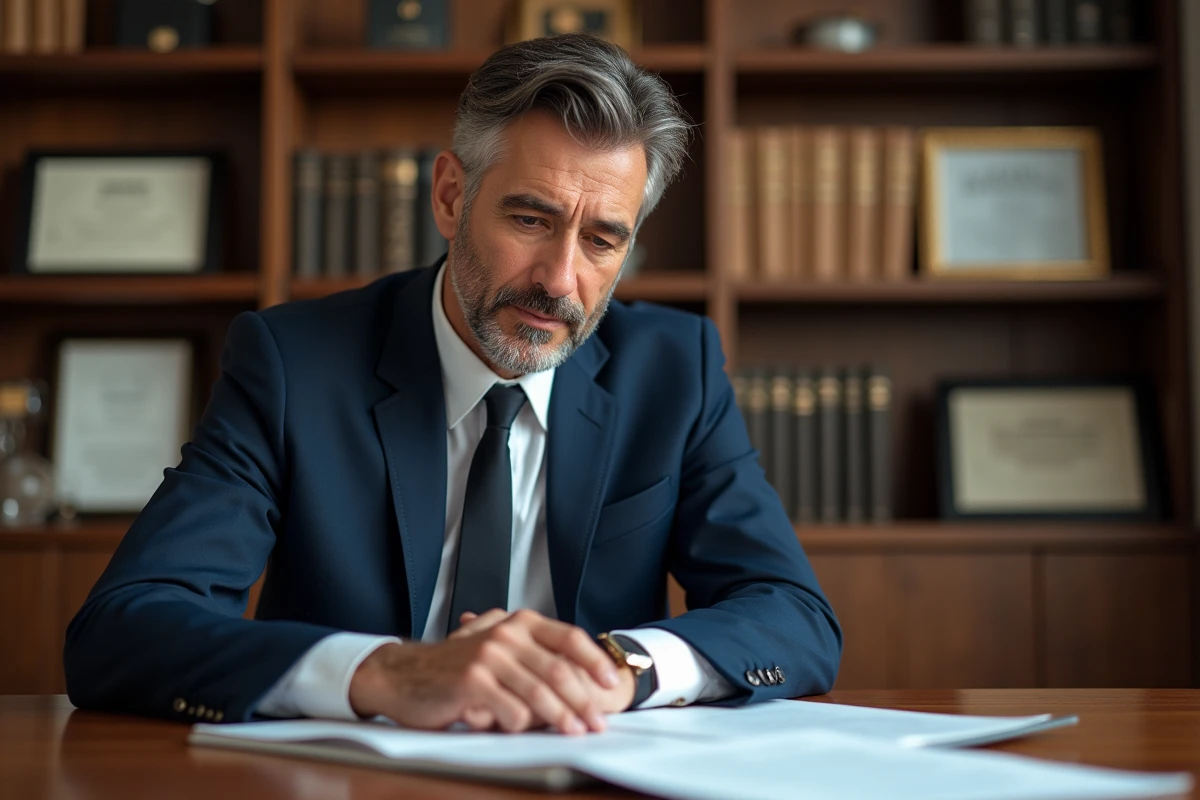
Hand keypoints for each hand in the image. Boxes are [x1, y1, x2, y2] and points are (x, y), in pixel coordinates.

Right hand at [455, 611, 636, 716]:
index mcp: (519, 622)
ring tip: (574, 731)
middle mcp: (507, 633)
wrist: (405, 674)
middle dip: (583, 699)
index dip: (595, 660)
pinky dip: (520, 723)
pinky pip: (510, 708)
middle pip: (559, 669)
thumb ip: (531, 652)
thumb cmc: (456, 666)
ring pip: (539, 691)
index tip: (611, 681)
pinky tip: (520, 729)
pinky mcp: (472, 680)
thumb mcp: (497, 647)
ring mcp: (489, 655)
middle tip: (596, 722)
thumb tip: (579, 673)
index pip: (569, 637)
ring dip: (561, 717)